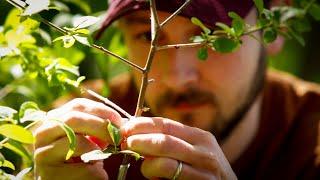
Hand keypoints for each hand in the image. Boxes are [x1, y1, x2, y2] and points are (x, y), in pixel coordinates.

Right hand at [34, 98, 122, 179]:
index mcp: (53, 120)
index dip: (101, 110)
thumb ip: (96, 128)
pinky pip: (80, 167)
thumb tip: (120, 122)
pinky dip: (94, 169)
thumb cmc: (80, 162)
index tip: (119, 121)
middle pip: (73, 119)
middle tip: (118, 136)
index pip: (77, 105)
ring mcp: (43, 153)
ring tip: (102, 156)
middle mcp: (43, 134)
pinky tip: (94, 170)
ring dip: (96, 148)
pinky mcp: (49, 173)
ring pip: (75, 142)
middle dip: (101, 125)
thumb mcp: (88, 140)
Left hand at [121, 117, 236, 179]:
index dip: (143, 125)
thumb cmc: (203, 171)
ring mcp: (205, 170)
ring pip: (166, 162)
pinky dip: (157, 176)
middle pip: (165, 140)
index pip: (166, 125)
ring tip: (142, 165)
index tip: (126, 127)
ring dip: (147, 164)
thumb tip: (137, 137)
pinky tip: (155, 177)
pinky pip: (172, 177)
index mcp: (200, 137)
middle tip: (125, 142)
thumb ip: (170, 144)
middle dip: (141, 140)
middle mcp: (204, 150)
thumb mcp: (192, 151)